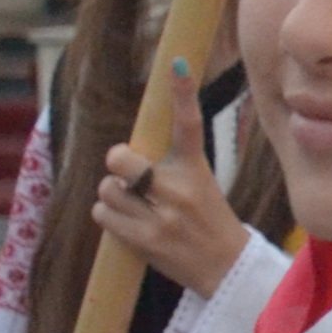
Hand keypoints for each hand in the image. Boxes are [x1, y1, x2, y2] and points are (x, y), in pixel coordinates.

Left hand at [95, 65, 251, 295]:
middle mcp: (179, 190)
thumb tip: (126, 155)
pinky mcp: (145, 241)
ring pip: (107, 188)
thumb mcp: (201, 186)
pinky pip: (104, 215)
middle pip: (121, 158)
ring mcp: (162, 217)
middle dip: (116, 164)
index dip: (183, 92)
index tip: (177, 62)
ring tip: (134, 207)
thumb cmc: (208, 223)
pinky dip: (109, 217)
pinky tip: (129, 224)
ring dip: (113, 195)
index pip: (190, 124)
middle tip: (127, 175)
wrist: (227, 270)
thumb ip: (169, 168)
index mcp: (197, 170)